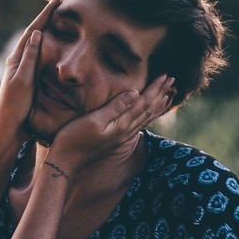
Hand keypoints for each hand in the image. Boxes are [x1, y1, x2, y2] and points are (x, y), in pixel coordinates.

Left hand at [0, 0, 58, 145]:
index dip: (45, 15)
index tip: (56, 0)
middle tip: (57, 3)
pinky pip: (37, 57)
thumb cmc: (15, 106)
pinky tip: (48, 47)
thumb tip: (36, 33)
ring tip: (55, 18)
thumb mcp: (24, 80)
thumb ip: (30, 57)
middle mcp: (17, 62)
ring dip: (44, 30)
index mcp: (16, 59)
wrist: (8, 130)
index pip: (33, 31)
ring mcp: (21, 71)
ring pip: (35, 45)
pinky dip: (44, 47)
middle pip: (33, 34)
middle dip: (45, 18)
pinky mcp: (26, 80)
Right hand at [47, 74, 174, 172]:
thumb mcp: (93, 120)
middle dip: (161, 94)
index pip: (144, 103)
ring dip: (157, 105)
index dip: (155, 88)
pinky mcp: (116, 139)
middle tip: (172, 80)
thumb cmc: (74, 139)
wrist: (66, 163)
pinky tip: (147, 114)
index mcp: (122, 125)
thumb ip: (115, 107)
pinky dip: (147, 116)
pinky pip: (138, 124)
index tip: (166, 75)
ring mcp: (121, 137)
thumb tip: (135, 93)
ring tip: (167, 95)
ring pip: (145, 118)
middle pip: (149, 110)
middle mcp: (126, 131)